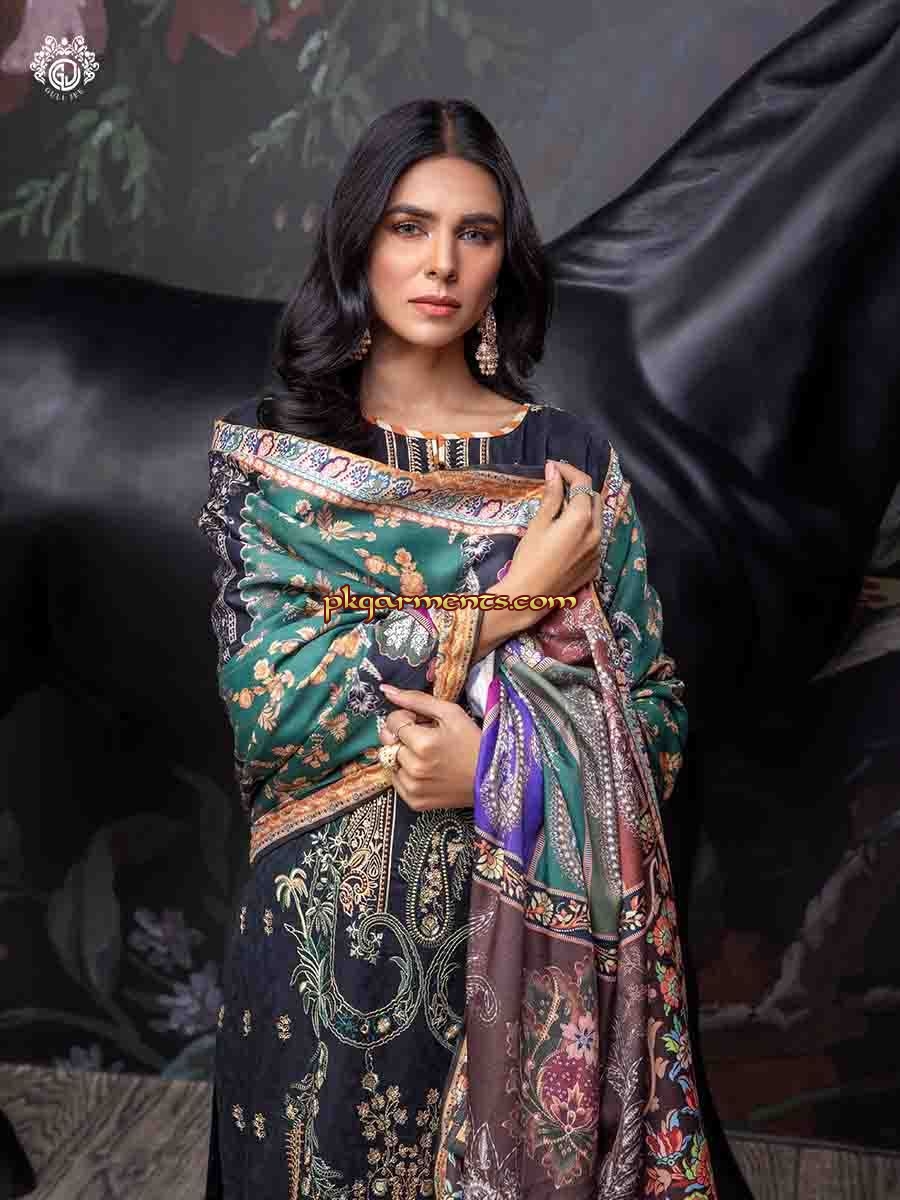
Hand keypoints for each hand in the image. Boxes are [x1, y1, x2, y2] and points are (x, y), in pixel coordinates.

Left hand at [378, 683, 480, 810]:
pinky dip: (405, 773)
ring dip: (403, 754)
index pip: (393, 722)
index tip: (422, 722)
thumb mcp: (450, 713)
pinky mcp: (414, 801)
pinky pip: (396, 781)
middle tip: (424, 737)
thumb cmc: (473, 742)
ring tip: (427, 754)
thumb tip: (387, 690)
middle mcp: (415, 768)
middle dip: (402, 735)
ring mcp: (413, 787)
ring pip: (390, 761)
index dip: (407, 717)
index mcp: (423, 744)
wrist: (492, 778)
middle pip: (388, 741)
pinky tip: (425, 769)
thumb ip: (416, 700)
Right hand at [496, 460, 602, 627]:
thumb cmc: (529, 558)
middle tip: (558, 487)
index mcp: (582, 519)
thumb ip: (551, 495)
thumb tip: (554, 470)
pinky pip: (595, 540)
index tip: (553, 467)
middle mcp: (596, 533)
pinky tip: (566, 536)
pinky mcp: (594, 566)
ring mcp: (598, 551)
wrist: (529, 596)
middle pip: (594, 499)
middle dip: (579, 488)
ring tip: (561, 510)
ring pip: (597, 520)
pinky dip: (584, 530)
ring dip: (584, 509)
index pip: (583, 483)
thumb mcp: (538, 523)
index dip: (568, 470)